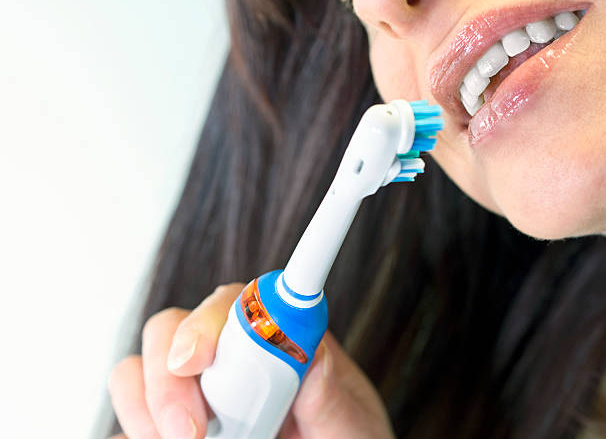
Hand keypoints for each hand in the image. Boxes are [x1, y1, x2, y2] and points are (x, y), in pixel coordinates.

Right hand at [108, 283, 393, 438]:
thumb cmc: (341, 438)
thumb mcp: (351, 424)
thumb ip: (331, 393)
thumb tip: (312, 354)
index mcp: (272, 337)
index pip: (229, 304)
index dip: (205, 323)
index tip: (196, 360)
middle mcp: (226, 354)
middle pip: (170, 331)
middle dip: (167, 378)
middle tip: (188, 432)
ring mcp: (191, 387)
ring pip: (135, 373)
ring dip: (145, 409)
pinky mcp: (164, 420)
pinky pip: (130, 416)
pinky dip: (135, 429)